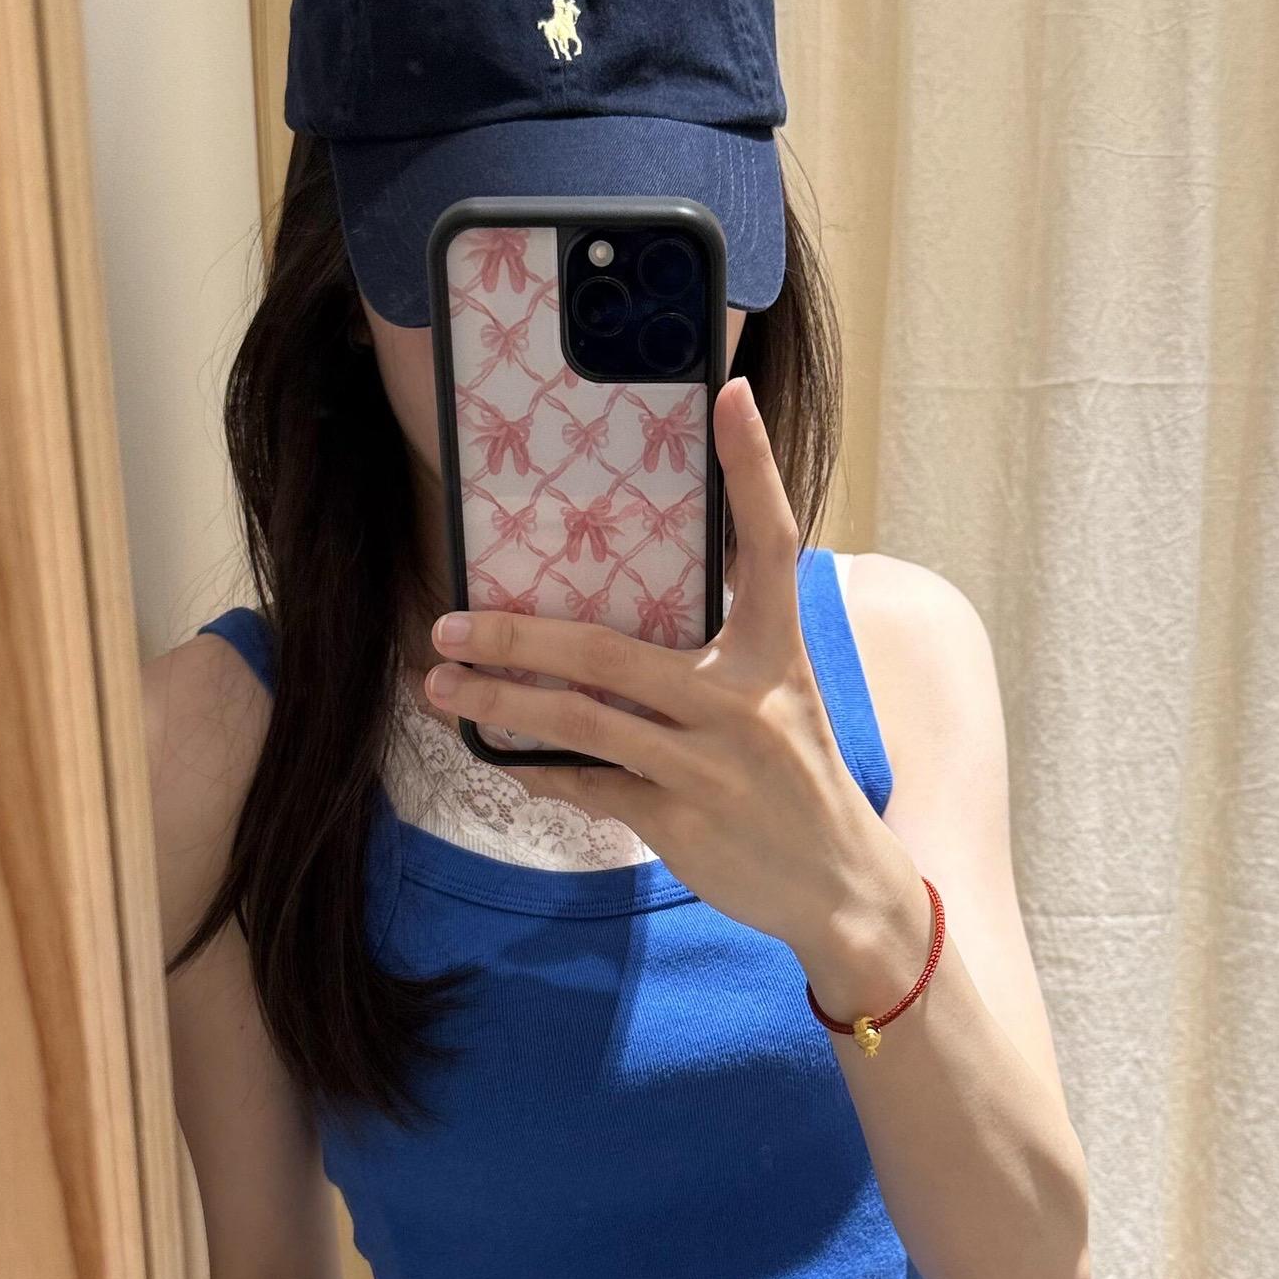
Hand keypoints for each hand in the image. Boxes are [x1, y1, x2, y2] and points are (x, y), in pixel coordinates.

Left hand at [421, 378, 928, 1002]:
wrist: (837, 883)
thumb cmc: (795, 776)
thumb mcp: (778, 696)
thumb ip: (716, 652)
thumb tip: (613, 622)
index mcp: (776, 650)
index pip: (770, 542)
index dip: (753, 467)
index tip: (731, 395)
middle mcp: (745, 698)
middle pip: (609, 651)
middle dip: (514, 635)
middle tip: (446, 622)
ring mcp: (711, 763)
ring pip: (581, 722)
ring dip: (501, 703)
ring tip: (441, 688)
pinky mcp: (683, 820)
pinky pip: (592, 784)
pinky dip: (545, 771)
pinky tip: (510, 760)